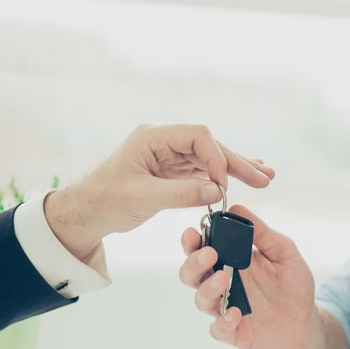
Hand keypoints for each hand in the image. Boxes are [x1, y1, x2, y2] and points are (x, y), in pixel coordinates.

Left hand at [45, 124, 274, 260]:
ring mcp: (168, 157)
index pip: (197, 136)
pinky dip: (222, 178)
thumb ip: (181, 193)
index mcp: (152, 138)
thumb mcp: (142, 198)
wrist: (85, 213)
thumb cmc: (104, 201)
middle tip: (264, 178)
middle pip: (209, 147)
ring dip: (236, 169)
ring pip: (209, 160)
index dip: (216, 157)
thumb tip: (218, 191)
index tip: (224, 184)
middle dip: (236, 162)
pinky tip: (243, 179)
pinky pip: (202, 173)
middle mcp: (163, 143)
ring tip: (264, 177)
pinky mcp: (170, 173)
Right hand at [178, 206, 323, 348]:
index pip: (202, 248)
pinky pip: (218, 330)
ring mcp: (226, 308)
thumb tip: (238, 208)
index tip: (194, 232)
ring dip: (207, 289)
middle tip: (209, 254)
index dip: (193, 240)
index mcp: (230, 261)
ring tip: (224, 278)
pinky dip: (222, 323)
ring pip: (201, 300)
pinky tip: (235, 314)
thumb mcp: (285, 253)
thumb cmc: (293, 286)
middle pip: (192, 273)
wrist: (305, 323)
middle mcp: (222, 284)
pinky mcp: (234, 332)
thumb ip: (263, 233)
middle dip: (194, 262)